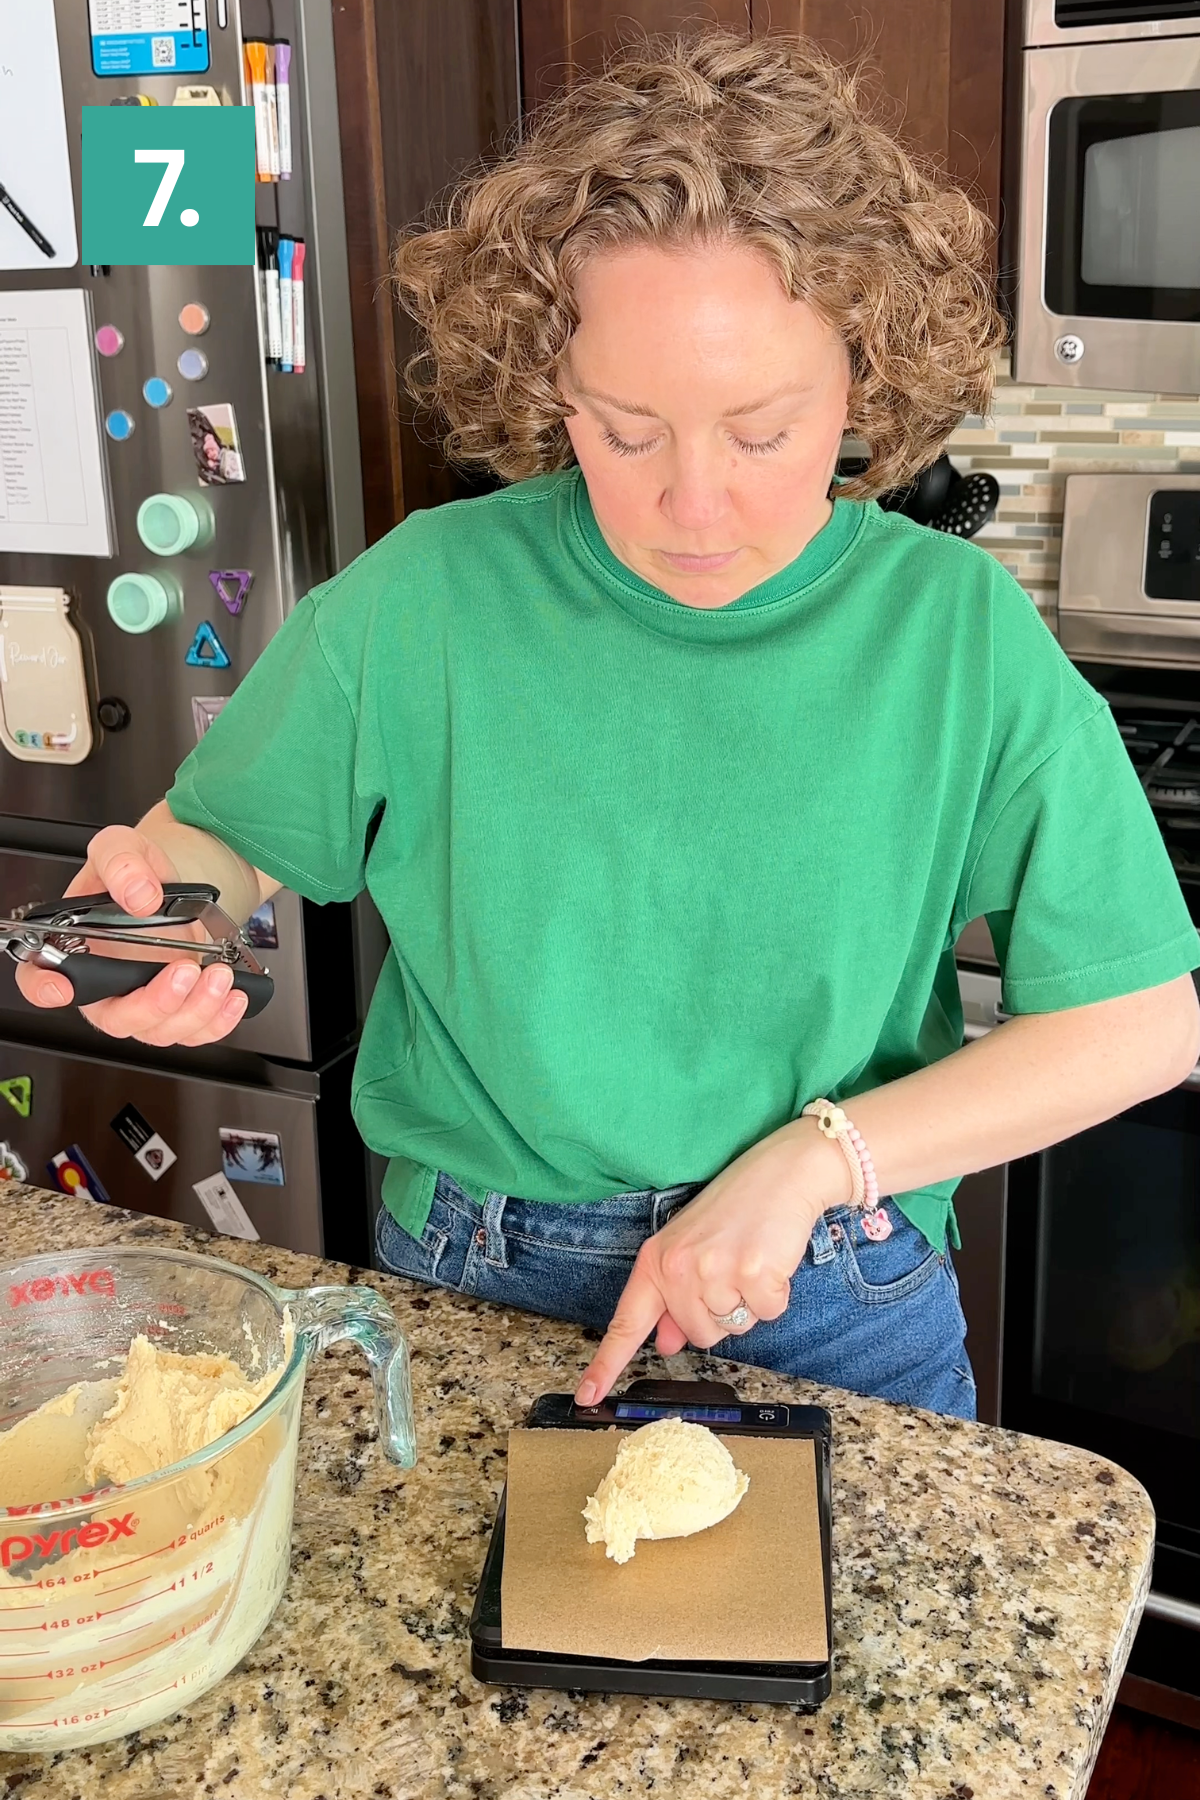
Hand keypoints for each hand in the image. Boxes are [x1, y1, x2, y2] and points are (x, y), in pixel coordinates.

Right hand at [13, 825, 248, 1045]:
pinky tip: (235, 994)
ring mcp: (142, 1002)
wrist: (177, 882)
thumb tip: (138, 894)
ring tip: (218, 975)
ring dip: (194, 1010)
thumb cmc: (139, 872)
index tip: (63, 986)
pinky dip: (218, 1020)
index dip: (45, 988)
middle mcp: (105, 985)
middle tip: (182, 970)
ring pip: (160, 1031)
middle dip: (153, 1003)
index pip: (40, 979)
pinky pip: (195, 1032)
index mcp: (74, 949)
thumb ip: (121, 862)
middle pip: (115, 1018)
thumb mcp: (122, 847)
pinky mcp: (177, 1010)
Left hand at [575, 1119, 851, 1404]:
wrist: (780, 1174)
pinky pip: (767, 1315)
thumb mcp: (691, 1248)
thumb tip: (667, 1342)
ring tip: (750, 1261)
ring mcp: (715, 1272)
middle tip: (731, 1270)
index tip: (587, 1396)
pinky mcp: (754, 1274)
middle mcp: (678, 1268)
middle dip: (719, 1315)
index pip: (626, 1322)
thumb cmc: (735, 1210)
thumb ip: (674, 1297)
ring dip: (748, 1305)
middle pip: (698, 1337)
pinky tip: (771, 1260)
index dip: (606, 1364)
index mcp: (655, 1261)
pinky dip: (775, 1295)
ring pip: (731, 1330)